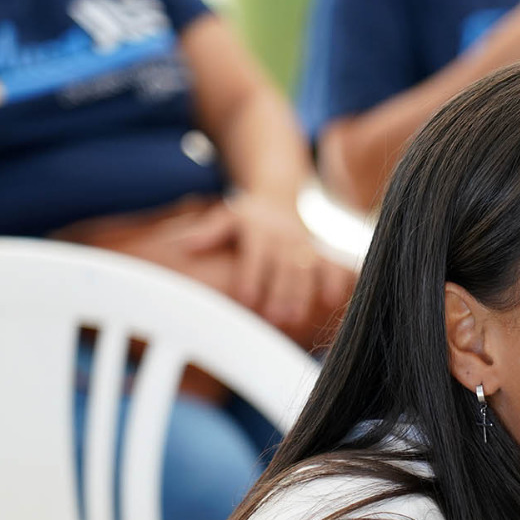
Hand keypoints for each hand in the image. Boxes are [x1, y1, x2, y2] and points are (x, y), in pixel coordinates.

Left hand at [178, 194, 354, 332]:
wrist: (280, 200)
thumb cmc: (248, 218)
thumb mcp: (227, 216)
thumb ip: (209, 231)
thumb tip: (185, 245)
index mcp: (259, 229)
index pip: (254, 255)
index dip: (251, 276)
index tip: (245, 299)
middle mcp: (284, 236)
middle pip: (282, 266)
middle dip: (280, 292)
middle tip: (274, 319)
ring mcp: (305, 244)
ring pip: (306, 270)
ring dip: (302, 295)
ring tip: (295, 319)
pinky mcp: (320, 251)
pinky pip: (331, 264)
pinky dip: (334, 280)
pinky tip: (332, 301)